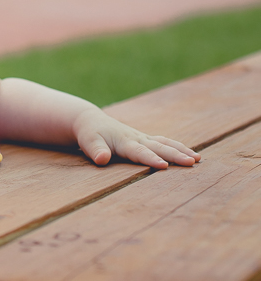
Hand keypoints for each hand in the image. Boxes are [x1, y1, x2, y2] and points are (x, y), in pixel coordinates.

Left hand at [73, 108, 200, 168]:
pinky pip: (164, 143)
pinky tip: (190, 154)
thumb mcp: (88, 142)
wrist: (91, 120)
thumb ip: (95, 150)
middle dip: (175, 155)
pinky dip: (178, 147)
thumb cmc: (89, 134)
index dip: (151, 159)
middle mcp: (136, 138)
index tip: (164, 166)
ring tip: (198, 159)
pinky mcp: (145, 139)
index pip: (139, 152)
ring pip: (165, 143)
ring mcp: (142, 138)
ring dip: (181, 150)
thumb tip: (101, 159)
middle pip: (158, 147)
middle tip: (192, 162)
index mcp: (124, 141)